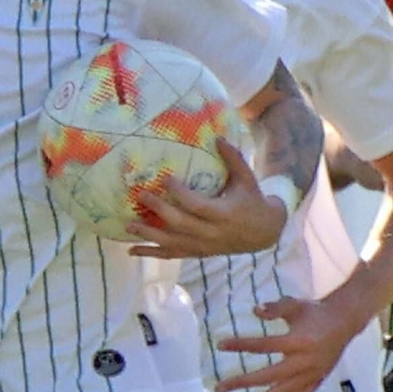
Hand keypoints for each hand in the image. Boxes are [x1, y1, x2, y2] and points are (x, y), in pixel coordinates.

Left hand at [127, 140, 285, 258]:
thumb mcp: (247, 179)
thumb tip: (217, 137)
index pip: (198, 206)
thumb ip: (233, 158)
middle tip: (141, 196)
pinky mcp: (197, 253)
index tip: (165, 178)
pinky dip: (151, 253)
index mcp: (224, 214)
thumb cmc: (252, 201)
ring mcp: (203, 246)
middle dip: (159, 211)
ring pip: (172, 243)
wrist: (263, 233)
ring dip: (149, 235)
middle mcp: (212, 233)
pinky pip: (171, 255)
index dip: (180, 194)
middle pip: (181, 225)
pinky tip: (131, 250)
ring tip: (129, 224)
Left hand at [214, 297, 365, 391]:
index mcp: (298, 342)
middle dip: (242, 382)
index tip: (220, 345)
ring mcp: (310, 376)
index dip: (241, 345)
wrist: (344, 323)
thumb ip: (276, 308)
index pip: (263, 345)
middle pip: (268, 376)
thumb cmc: (315, 312)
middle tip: (219, 389)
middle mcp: (303, 363)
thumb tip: (255, 311)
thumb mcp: (295, 305)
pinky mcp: (314, 384)